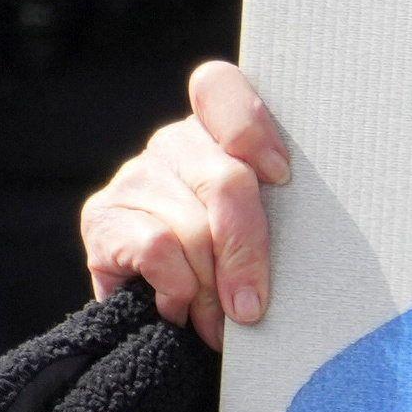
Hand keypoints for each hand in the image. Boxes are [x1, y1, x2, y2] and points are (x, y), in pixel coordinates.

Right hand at [82, 60, 291, 334]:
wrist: (172, 326)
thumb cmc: (237, 274)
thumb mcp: (266, 234)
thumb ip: (276, 211)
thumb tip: (308, 237)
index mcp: (218, 133)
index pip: (218, 86)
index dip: (251, 126)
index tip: (280, 178)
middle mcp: (172, 145)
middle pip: (226, 180)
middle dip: (246, 252)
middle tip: (252, 306)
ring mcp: (134, 177)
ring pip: (194, 229)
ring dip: (212, 288)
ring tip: (218, 319)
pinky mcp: (102, 218)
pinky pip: (158, 250)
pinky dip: (177, 290)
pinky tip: (177, 308)